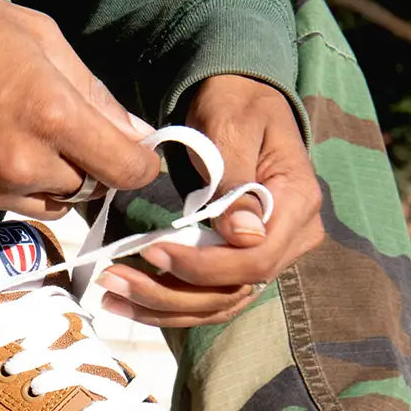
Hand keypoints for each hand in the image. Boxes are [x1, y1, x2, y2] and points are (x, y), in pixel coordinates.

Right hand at [0, 0, 160, 216]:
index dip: (140, 164)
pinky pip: (9, 204)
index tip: (137, 155)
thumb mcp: (41, 38)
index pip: (125, 169)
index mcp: (51, 114)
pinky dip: (11, 184)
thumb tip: (135, 133)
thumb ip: (94, 94)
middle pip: (89, 188)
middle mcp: (24, 163)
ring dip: (51, 179)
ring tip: (19, 133)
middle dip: (87, 164)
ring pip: (51, 204)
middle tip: (60, 127)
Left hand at [97, 75, 323, 326]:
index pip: (255, 260)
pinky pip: (210, 301)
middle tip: (115, 280)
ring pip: (218, 304)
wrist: (239, 102)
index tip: (152, 251)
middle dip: (171, 293)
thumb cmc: (236, 104)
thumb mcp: (232, 128)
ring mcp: (270, 258)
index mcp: (298, 205)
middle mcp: (292, 241)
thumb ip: (236, 181)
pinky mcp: (243, 266)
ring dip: (162, 308)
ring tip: (112, 295)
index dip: (203, 266)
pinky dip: (169, 307)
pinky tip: (128, 304)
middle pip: (234, 291)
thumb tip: (245, 236)